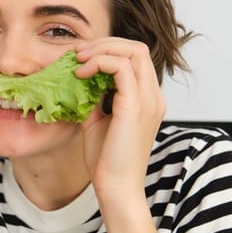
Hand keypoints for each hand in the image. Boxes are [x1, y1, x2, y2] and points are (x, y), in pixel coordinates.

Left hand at [74, 38, 163, 232]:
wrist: (116, 188)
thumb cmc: (108, 161)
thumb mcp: (98, 121)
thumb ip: (95, 99)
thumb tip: (80, 81)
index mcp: (148, 99)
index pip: (136, 58)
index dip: (108, 50)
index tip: (82, 58)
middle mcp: (153, 96)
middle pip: (137, 48)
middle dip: (105, 44)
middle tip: (78, 53)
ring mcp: (148, 100)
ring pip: (132, 51)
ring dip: (101, 50)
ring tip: (78, 61)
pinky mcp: (135, 106)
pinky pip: (121, 67)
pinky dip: (99, 63)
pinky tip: (81, 75)